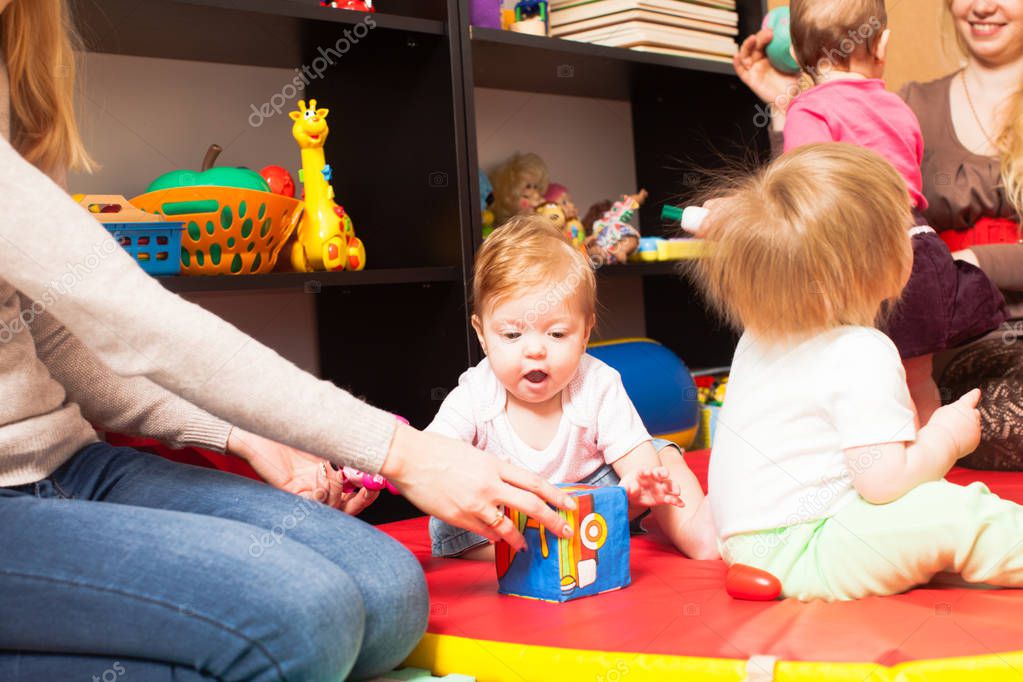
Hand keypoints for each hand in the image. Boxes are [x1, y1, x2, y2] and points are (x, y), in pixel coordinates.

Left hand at [227, 427, 377, 514]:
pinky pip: (314, 503)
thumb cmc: (294, 419)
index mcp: (333, 467)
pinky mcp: (291, 492)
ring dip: (339, 489)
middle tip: (371, 489)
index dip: (371, 486)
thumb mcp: (328, 428)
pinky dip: (322, 493)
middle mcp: (321, 481)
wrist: (263, 418)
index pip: (357, 487)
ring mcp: (307, 488)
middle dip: (363, 499)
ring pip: (334, 504)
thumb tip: (377, 439)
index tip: (382, 479)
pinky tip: (319, 477)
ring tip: (332, 470)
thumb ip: (348, 436)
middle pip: (349, 504)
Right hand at [379, 423, 576, 550]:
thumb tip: (505, 482)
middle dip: (552, 520)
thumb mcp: (473, 454)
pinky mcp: (459, 517)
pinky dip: (494, 535)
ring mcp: (475, 503)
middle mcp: (490, 485)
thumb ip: (492, 469)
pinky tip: (498, 538)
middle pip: (531, 505)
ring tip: (526, 545)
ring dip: (520, 538)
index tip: (569, 504)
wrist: (409, 458)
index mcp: (494, 465)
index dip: (555, 495)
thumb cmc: (438, 451)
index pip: (534, 482)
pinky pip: (484, 531)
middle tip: (566, 531)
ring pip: (508, 526)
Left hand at [619, 466, 684, 507]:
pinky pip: (672, 498)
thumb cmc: (627, 489)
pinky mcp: (663, 497)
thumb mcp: (624, 489)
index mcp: (642, 473)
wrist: (631, 497)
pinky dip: (677, 501)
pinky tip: (682, 504)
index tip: (647, 472)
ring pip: (669, 485)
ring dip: (674, 487)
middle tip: (665, 475)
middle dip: (663, 472)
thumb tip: (633, 487)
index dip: (646, 471)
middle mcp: (653, 478)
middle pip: (660, 473)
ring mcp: (660, 487)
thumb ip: (626, 488)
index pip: (645, 470)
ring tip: (676, 492)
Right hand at [733, 28, 799, 106]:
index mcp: (769, 55)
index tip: (774, 29)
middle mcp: (760, 61)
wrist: (790, 98)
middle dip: (759, 37)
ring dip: (746, 46)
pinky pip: (740, 71)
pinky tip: (736, 56)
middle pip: (754, 45)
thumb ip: (794, 51)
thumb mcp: (795, 62)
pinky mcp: (750, 79)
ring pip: (745, 55)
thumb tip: (798, 37)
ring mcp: (754, 69)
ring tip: (752, 39)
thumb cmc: (793, 81)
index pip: (763, 41)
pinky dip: (737, 63)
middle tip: (769, 34)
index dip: (765, 34)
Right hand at [927, 388, 981, 458]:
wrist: (942, 442)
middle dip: (969, 415)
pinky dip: (966, 438)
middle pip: (975, 413)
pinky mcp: (976, 440)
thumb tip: (962, 414)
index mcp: (964, 406)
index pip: (971, 398)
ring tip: (953, 432)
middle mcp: (973, 416)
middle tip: (957, 421)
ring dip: (966, 427)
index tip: (977, 391)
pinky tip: (956, 440)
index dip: (974, 394)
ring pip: (973, 426)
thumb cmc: (938, 426)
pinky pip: (972, 437)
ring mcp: (976, 428)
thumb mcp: (943, 411)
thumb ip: (955, 409)